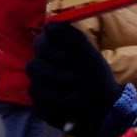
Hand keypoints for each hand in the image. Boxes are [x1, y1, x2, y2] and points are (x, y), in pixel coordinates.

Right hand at [28, 22, 121, 136]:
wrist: (104, 109)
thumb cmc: (97, 77)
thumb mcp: (88, 54)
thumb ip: (70, 36)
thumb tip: (47, 25)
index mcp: (56, 52)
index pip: (39, 43)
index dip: (50, 51)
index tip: (67, 58)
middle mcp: (46, 68)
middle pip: (32, 67)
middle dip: (55, 75)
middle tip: (74, 79)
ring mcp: (41, 89)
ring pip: (34, 89)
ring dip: (59, 95)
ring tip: (78, 98)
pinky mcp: (42, 108)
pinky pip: (38, 108)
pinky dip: (56, 110)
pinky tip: (69, 111)